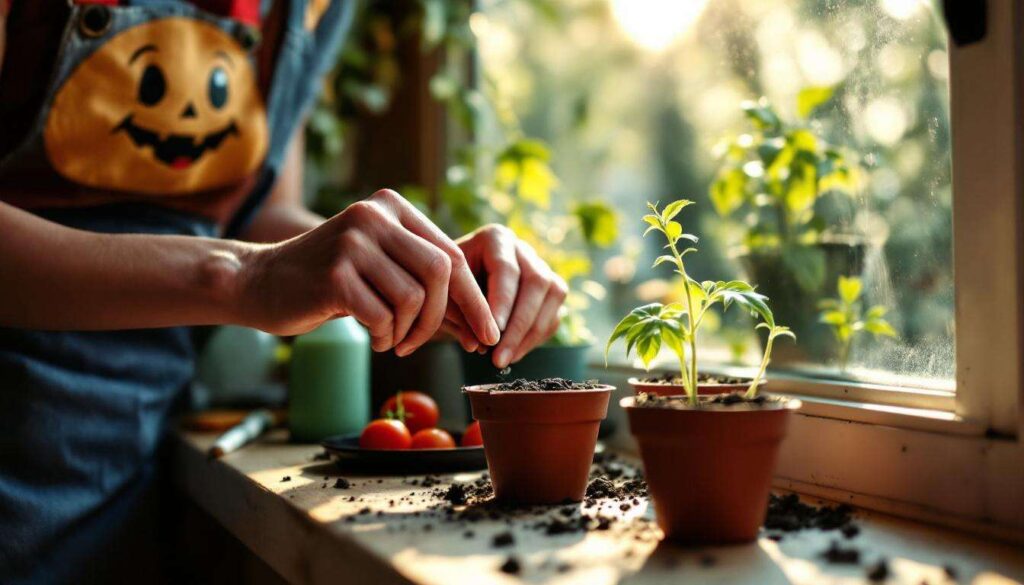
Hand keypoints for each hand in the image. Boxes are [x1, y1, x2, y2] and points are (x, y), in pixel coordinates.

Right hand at [238, 190, 499, 353]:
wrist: (260, 283)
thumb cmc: (330, 282)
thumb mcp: (381, 266)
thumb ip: (424, 280)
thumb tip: (483, 322)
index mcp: (391, 206)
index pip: (451, 253)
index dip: (473, 297)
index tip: (486, 330)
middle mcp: (374, 215)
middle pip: (440, 272)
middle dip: (443, 316)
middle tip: (426, 342)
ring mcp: (353, 243)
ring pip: (414, 297)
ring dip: (409, 331)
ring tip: (393, 339)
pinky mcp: (334, 274)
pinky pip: (383, 316)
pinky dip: (386, 336)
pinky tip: (376, 338)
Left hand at [454, 225, 567, 368]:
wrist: (456, 287)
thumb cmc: (447, 286)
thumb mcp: (444, 296)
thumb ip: (458, 315)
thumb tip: (478, 344)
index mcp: (495, 238)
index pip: (505, 269)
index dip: (502, 303)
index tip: (492, 334)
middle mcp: (523, 249)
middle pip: (536, 282)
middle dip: (519, 325)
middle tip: (498, 357)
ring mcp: (541, 269)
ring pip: (553, 296)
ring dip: (530, 334)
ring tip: (504, 360)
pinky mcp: (550, 292)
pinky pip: (554, 314)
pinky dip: (536, 338)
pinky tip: (512, 354)